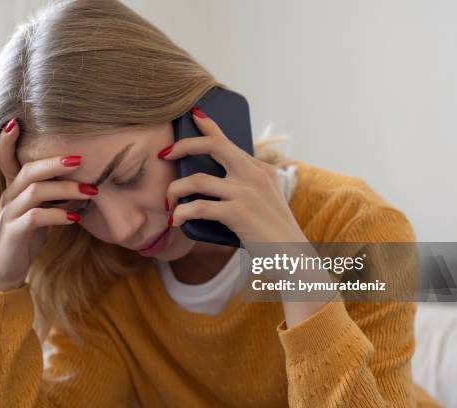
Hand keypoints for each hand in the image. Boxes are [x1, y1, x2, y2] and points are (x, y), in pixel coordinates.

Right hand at [0, 118, 97, 291]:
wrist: (6, 270)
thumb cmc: (27, 237)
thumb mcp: (41, 212)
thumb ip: (56, 196)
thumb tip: (85, 184)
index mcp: (14, 188)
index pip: (6, 158)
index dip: (7, 141)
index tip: (17, 121)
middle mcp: (9, 196)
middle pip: (29, 170)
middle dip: (56, 162)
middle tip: (81, 160)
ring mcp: (9, 214)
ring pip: (35, 191)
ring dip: (66, 189)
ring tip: (91, 191)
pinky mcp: (14, 233)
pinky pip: (36, 218)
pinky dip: (58, 214)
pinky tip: (75, 216)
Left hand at [161, 107, 306, 244]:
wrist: (292, 256)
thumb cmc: (271, 234)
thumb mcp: (263, 202)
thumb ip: (242, 188)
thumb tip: (203, 184)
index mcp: (260, 169)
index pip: (228, 140)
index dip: (207, 125)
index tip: (192, 115)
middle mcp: (254, 174)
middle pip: (213, 145)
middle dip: (183, 145)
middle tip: (164, 154)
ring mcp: (246, 192)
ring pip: (197, 179)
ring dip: (175, 190)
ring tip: (169, 204)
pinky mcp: (238, 212)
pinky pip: (198, 207)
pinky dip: (181, 213)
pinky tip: (176, 221)